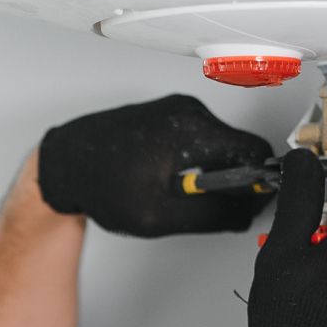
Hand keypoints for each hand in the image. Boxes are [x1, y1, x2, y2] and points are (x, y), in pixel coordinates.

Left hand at [38, 94, 273, 236]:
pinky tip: (171, 179)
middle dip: (232, 182)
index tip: (253, 203)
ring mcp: (179, 110)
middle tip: (205, 205)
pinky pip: (203, 141)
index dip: (260, 184)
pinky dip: (198, 163)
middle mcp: (188, 111)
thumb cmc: (99, 183)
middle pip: (240, 148)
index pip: (256, 151)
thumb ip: (210, 216)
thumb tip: (243, 215)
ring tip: (179, 192)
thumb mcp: (159, 215)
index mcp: (191, 129)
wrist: (66, 162)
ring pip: (222, 146)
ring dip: (212, 174)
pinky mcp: (171, 115)